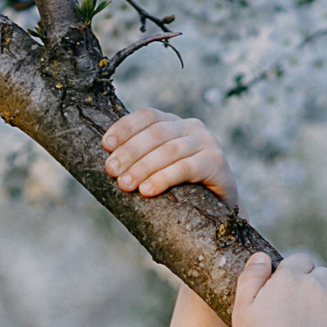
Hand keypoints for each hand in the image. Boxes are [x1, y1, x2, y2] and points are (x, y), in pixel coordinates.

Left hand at [102, 108, 237, 208]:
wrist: (220, 209)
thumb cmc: (184, 188)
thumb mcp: (161, 166)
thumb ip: (143, 157)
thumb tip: (108, 164)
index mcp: (175, 123)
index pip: (147, 116)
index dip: (125, 128)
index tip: (105, 145)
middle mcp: (192, 127)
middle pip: (156, 133)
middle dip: (130, 152)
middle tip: (110, 171)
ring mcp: (207, 143)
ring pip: (169, 150)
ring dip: (143, 167)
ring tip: (125, 184)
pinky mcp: (217, 162)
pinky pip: (185, 168)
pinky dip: (163, 178)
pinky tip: (147, 190)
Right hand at [231, 252, 326, 326]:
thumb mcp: (242, 309)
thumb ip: (251, 277)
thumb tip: (262, 256)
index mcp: (288, 276)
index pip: (301, 261)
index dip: (296, 275)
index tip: (291, 293)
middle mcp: (315, 283)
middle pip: (323, 274)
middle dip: (315, 287)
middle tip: (305, 312)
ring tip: (319, 324)